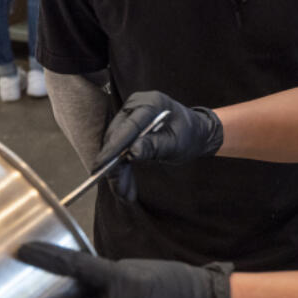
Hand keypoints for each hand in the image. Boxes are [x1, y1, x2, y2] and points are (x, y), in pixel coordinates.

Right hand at [97, 91, 223, 200]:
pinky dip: (122, 167)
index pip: (128, 126)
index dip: (114, 147)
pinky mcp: (127, 126)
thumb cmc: (189, 135)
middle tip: (120, 190)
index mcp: (152, 103)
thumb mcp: (176, 143)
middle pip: (117, 136)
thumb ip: (155, 146)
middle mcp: (137, 105)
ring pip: (115, 145)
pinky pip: (119, 148)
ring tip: (125, 193)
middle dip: (115, 165)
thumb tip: (132, 152)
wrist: (195, 131)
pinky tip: (125, 185)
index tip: (103, 165)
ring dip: (118, 170)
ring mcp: (130, 114)